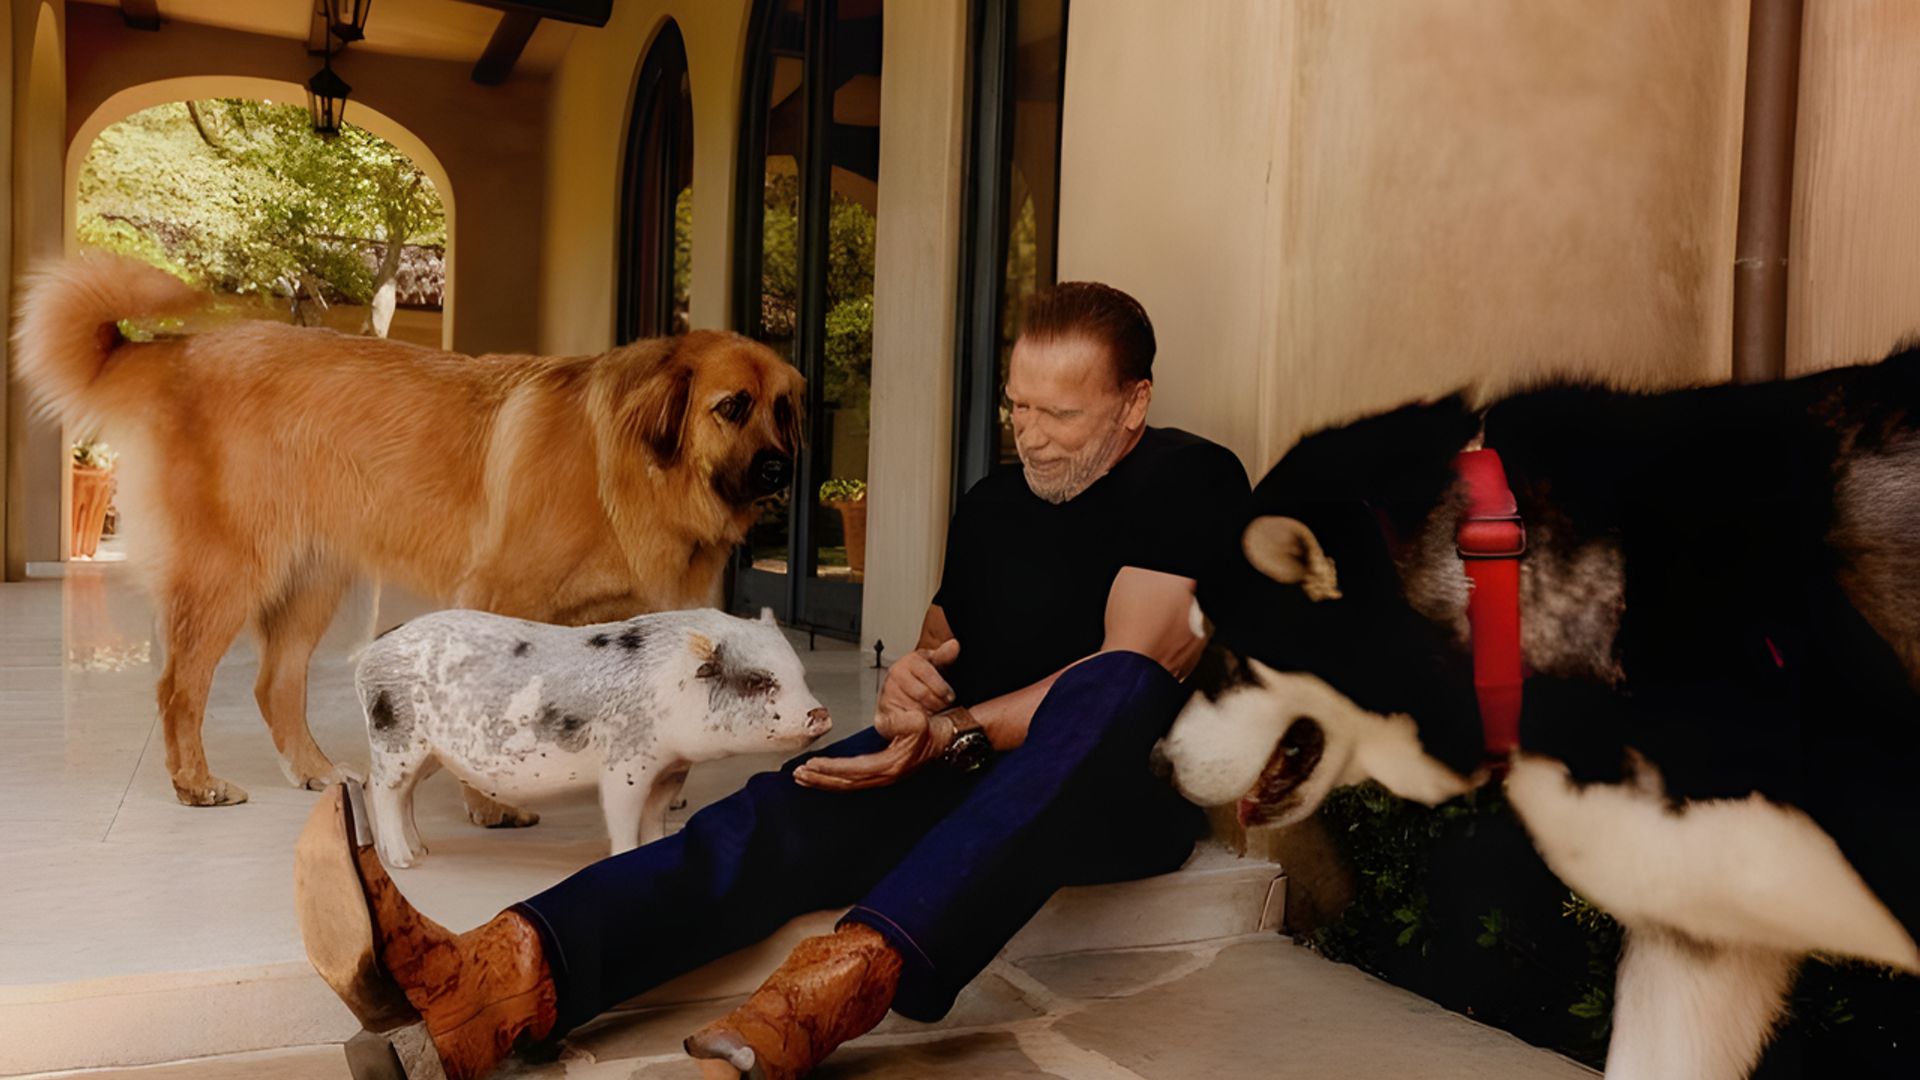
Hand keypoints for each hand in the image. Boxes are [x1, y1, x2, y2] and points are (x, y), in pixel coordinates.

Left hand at [793, 710, 958, 791]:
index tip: (812, 764)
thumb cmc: (931, 731)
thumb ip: (900, 721)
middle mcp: (883, 775)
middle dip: (820, 779)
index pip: (852, 770)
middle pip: (845, 782)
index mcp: (889, 765)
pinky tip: (823, 775)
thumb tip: (882, 721)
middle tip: (798, 775)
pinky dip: (835, 779)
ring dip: (824, 781)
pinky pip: (852, 780)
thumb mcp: (919, 721)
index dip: (830, 768)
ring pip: (847, 784)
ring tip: (803, 778)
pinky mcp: (881, 773)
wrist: (946, 739)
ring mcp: (882, 776)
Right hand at [879, 638, 960, 716]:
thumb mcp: (936, 666)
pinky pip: (902, 721)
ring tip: (929, 711)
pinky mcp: (882, 713)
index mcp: (910, 660)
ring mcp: (888, 693)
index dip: (942, 688)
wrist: (901, 698)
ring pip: (914, 708)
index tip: (949, 696)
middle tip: (940, 706)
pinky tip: (917, 720)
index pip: (928, 673)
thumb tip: (953, 645)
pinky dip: (913, 724)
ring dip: (927, 714)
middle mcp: (895, 674)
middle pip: (923, 693)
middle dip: (937, 703)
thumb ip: (944, 656)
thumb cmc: (920, 682)